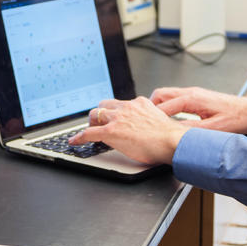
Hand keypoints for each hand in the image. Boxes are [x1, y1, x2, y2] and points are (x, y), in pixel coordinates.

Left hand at [70, 97, 188, 164]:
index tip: (111, 115)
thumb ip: (149, 119)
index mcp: (139, 104)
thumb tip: (147, 128)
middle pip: (105, 105)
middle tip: (97, 122)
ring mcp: (118, 118)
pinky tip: (75, 141)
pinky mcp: (111, 131)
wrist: (171, 141)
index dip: (113, 111)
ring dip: (91, 123)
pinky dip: (79, 137)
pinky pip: (89, 132)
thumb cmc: (170, 137)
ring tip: (88, 130)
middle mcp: (127, 107)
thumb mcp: (159, 121)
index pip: (120, 104)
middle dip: (100, 113)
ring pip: (96, 114)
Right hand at [149, 86, 246, 134]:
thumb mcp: (213, 128)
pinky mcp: (197, 98)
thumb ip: (192, 130)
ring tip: (154, 122)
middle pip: (161, 95)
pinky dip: (167, 107)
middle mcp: (191, 92)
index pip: (165, 105)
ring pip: (167, 96)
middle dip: (151, 107)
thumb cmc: (236, 118)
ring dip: (159, 107)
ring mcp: (194, 93)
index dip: (152, 116)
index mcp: (193, 98)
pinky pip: (175, 99)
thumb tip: (174, 134)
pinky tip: (168, 120)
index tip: (144, 125)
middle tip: (145, 122)